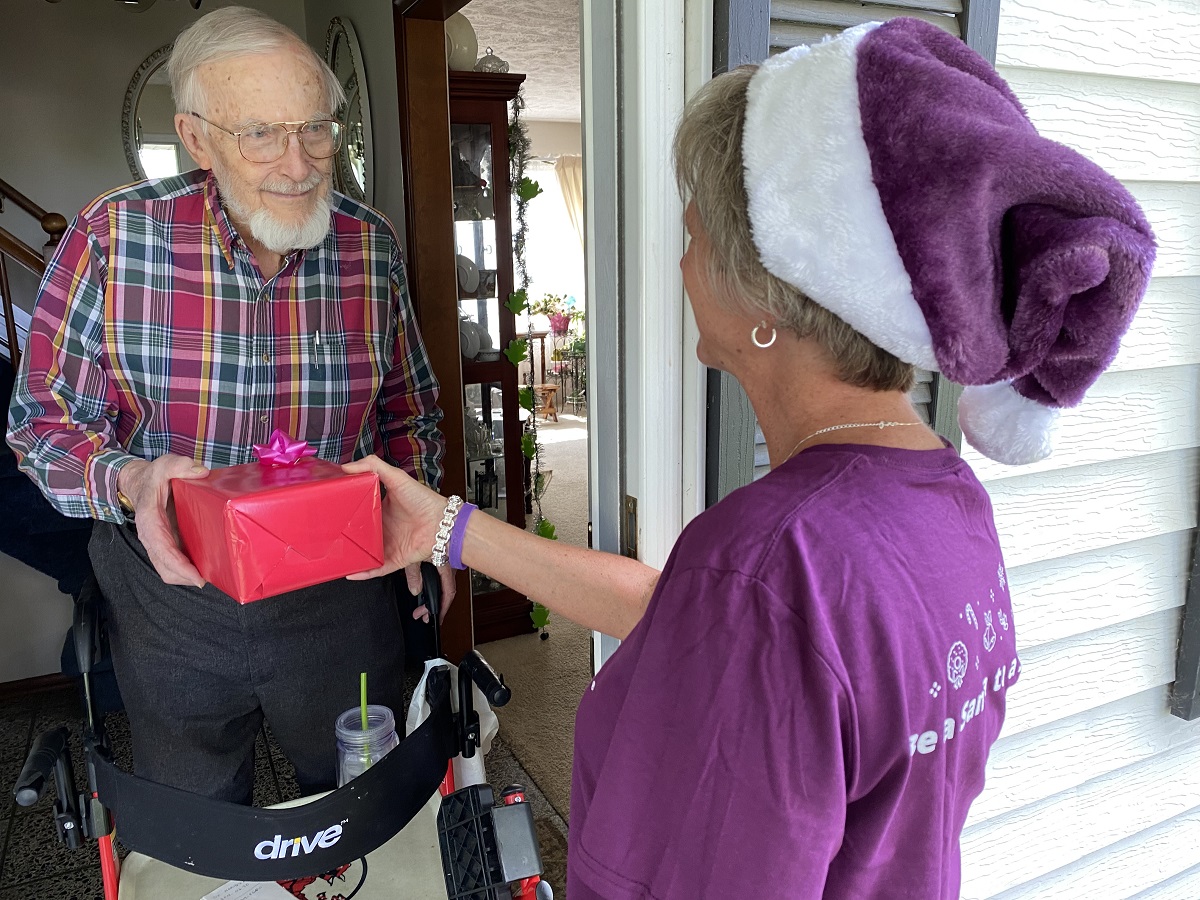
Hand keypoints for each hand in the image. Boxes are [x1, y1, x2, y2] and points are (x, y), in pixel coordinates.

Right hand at [117, 454, 209, 586]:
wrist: (142, 483)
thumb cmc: (154, 476)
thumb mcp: (165, 465)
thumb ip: (179, 465)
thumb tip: (200, 471)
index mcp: (149, 519)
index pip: (162, 549)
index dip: (178, 565)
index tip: (196, 577)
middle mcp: (151, 536)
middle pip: (165, 567)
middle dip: (185, 577)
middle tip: (212, 579)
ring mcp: (158, 542)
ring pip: (168, 569)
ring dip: (187, 577)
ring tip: (212, 576)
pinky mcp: (166, 544)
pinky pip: (174, 563)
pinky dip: (187, 569)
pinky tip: (207, 567)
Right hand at [343, 456, 452, 618]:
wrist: (442, 522)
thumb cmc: (424, 500)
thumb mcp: (396, 477)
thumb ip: (373, 466)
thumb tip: (348, 466)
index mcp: (381, 509)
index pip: (358, 512)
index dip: (344, 513)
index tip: (329, 511)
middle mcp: (383, 528)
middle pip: (358, 534)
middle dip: (344, 537)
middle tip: (327, 536)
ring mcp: (387, 545)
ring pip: (364, 553)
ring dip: (351, 556)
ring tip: (333, 557)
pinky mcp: (394, 559)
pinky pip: (375, 569)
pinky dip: (363, 572)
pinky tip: (350, 572)